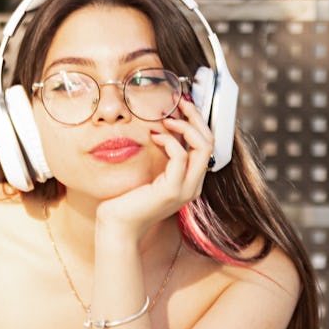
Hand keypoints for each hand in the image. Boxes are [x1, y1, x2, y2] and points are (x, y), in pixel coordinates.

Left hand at [97, 98, 214, 236]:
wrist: (118, 226)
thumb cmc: (128, 199)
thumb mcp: (150, 173)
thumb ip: (161, 157)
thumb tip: (160, 128)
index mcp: (190, 181)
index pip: (206, 145)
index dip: (197, 122)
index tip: (182, 106)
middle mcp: (193, 185)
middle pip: (209, 142)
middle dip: (196, 117)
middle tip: (180, 102)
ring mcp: (186, 189)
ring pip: (202, 147)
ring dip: (185, 126)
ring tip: (167, 119)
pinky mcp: (172, 190)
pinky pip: (181, 156)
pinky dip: (170, 141)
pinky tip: (155, 136)